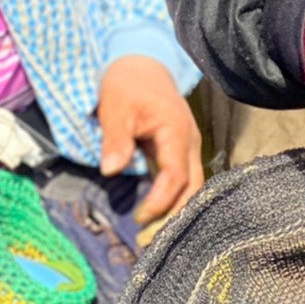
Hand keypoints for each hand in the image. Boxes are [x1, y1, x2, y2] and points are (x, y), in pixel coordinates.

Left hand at [98, 54, 203, 223]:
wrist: (143, 64)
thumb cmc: (127, 85)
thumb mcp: (115, 108)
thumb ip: (116, 139)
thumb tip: (111, 170)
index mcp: (176, 131)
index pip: (176, 175)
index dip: (161, 201)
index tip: (139, 218)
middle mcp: (190, 141)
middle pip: (193, 186)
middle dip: (175, 215)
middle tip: (150, 240)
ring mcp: (188, 146)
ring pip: (192, 185)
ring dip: (176, 210)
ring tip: (152, 235)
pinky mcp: (181, 150)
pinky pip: (184, 179)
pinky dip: (174, 199)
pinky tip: (158, 215)